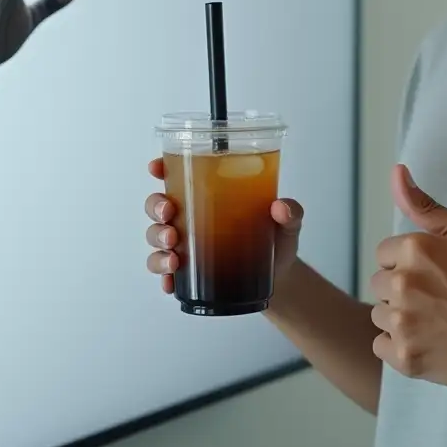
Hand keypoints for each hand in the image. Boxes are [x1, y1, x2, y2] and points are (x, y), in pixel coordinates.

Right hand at [143, 156, 303, 293]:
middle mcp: (191, 217)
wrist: (280, 279)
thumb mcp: (288, 223)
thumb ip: (291, 212)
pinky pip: (165, 272)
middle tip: (169, 214)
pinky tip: (171, 280)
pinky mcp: (189, 272)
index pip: (177, 174)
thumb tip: (280, 207)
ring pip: (155, 238)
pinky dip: (164, 276)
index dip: (161, 168)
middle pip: (157, 205)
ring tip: (174, 251)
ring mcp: (186, 245)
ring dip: (158, 242)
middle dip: (156, 207)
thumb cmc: (277, 241)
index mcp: (209, 195)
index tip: (156, 167)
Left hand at [369, 164, 446, 390]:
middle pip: (379, 286)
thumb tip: (396, 171)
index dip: (410, 265)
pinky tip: (431, 342)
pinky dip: (401, 348)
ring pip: (379, 316)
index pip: (384, 255)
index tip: (437, 277)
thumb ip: (424, 204)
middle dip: (403, 291)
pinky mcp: (406, 358)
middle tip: (441, 301)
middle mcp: (402, 284)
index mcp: (413, 249)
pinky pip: (382, 347)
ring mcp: (403, 323)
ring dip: (401, 319)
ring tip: (438, 322)